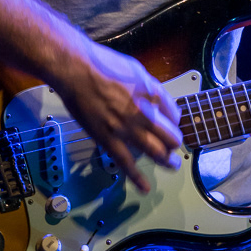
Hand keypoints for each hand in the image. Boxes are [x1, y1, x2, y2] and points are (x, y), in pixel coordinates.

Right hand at [51, 35, 182, 193]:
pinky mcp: (108, 138)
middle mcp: (143, 111)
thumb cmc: (101, 64)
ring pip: (155, 152)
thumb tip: (160, 100)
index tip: (171, 124)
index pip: (175, 113)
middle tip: (175, 147)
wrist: (75, 69)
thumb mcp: (136, 69)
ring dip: (167, 161)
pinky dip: (137, 177)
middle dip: (175, 144)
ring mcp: (126, 127)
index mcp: (151, 92)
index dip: (175, 121)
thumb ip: (150, 87)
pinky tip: (144, 186)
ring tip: (171, 165)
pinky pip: (126, 163)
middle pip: (170, 136)